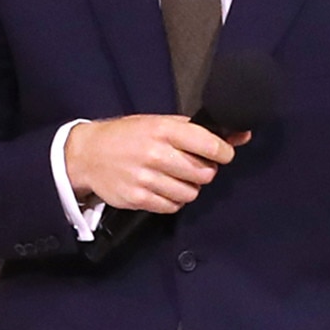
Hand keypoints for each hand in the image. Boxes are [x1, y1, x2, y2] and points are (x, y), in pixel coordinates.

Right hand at [65, 115, 250, 213]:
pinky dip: (173, 200)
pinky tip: (162, 188)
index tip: (223, 154)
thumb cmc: (129, 135)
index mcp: (164, 130)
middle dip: (204, 171)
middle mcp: (155, 154)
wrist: (89, 154)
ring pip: (190, 193)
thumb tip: (240, 136)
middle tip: (193, 166)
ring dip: (188, 187)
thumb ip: (197, 130)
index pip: (209, 145)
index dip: (224, 152)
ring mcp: (145, 178)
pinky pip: (172, 206)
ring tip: (174, 177)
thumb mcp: (160, 122)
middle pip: (204, 174)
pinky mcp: (137, 198)